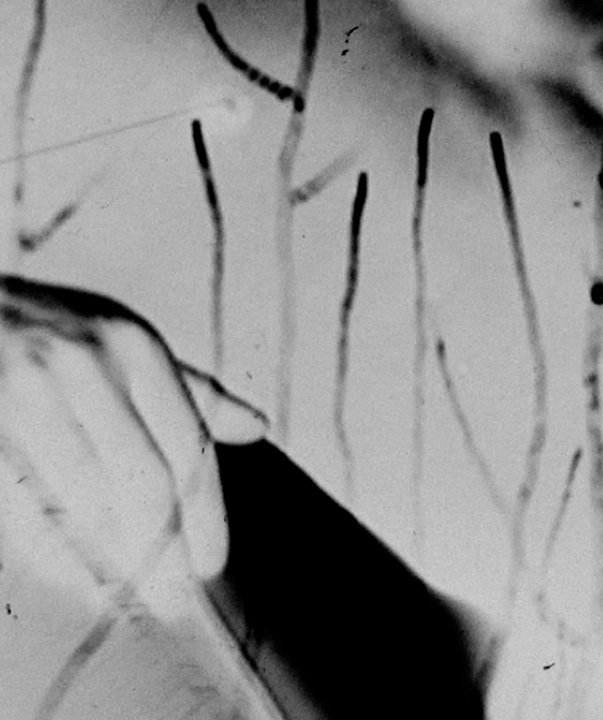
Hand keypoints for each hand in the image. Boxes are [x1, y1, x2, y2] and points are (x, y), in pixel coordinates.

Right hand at [0, 274, 266, 601]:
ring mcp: (26, 390)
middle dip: (163, 547)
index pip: (186, 442)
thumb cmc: (50, 326)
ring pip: (83, 495)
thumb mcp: (124, 340)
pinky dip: (50, 547)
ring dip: (110, 554)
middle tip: (174, 597)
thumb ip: (189, 390)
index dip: (204, 511)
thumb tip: (257, 428)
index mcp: (134, 346)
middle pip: (142, 477)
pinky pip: (21, 501)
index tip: (210, 563)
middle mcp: (86, 364)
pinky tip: (74, 577)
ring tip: (131, 595)